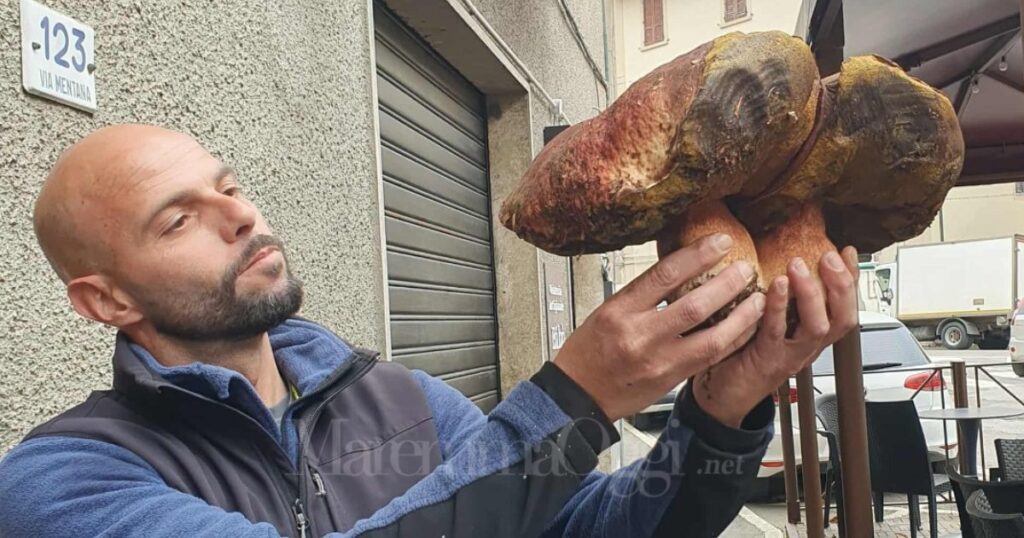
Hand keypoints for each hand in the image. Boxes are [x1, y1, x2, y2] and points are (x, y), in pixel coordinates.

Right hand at [554, 234, 765, 421]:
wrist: (579, 396)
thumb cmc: (589, 351)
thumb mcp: (607, 311)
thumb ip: (643, 294)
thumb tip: (681, 269)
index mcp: (619, 310)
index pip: (664, 275)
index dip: (697, 255)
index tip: (720, 243)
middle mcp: (639, 335)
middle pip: (694, 305)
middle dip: (727, 284)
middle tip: (745, 269)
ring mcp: (658, 360)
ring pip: (711, 336)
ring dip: (741, 315)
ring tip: (757, 298)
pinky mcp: (671, 379)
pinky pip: (711, 357)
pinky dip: (733, 340)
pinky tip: (746, 327)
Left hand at [693, 247, 859, 426]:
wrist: (724, 398)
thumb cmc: (743, 357)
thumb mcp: (771, 324)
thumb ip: (783, 300)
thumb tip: (784, 263)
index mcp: (811, 337)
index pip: (843, 308)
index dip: (852, 281)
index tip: (849, 252)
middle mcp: (806, 348)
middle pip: (842, 320)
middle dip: (842, 286)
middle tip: (830, 257)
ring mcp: (789, 356)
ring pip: (817, 327)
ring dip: (812, 294)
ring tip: (801, 266)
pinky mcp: (765, 360)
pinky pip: (777, 332)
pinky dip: (779, 307)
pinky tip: (778, 285)